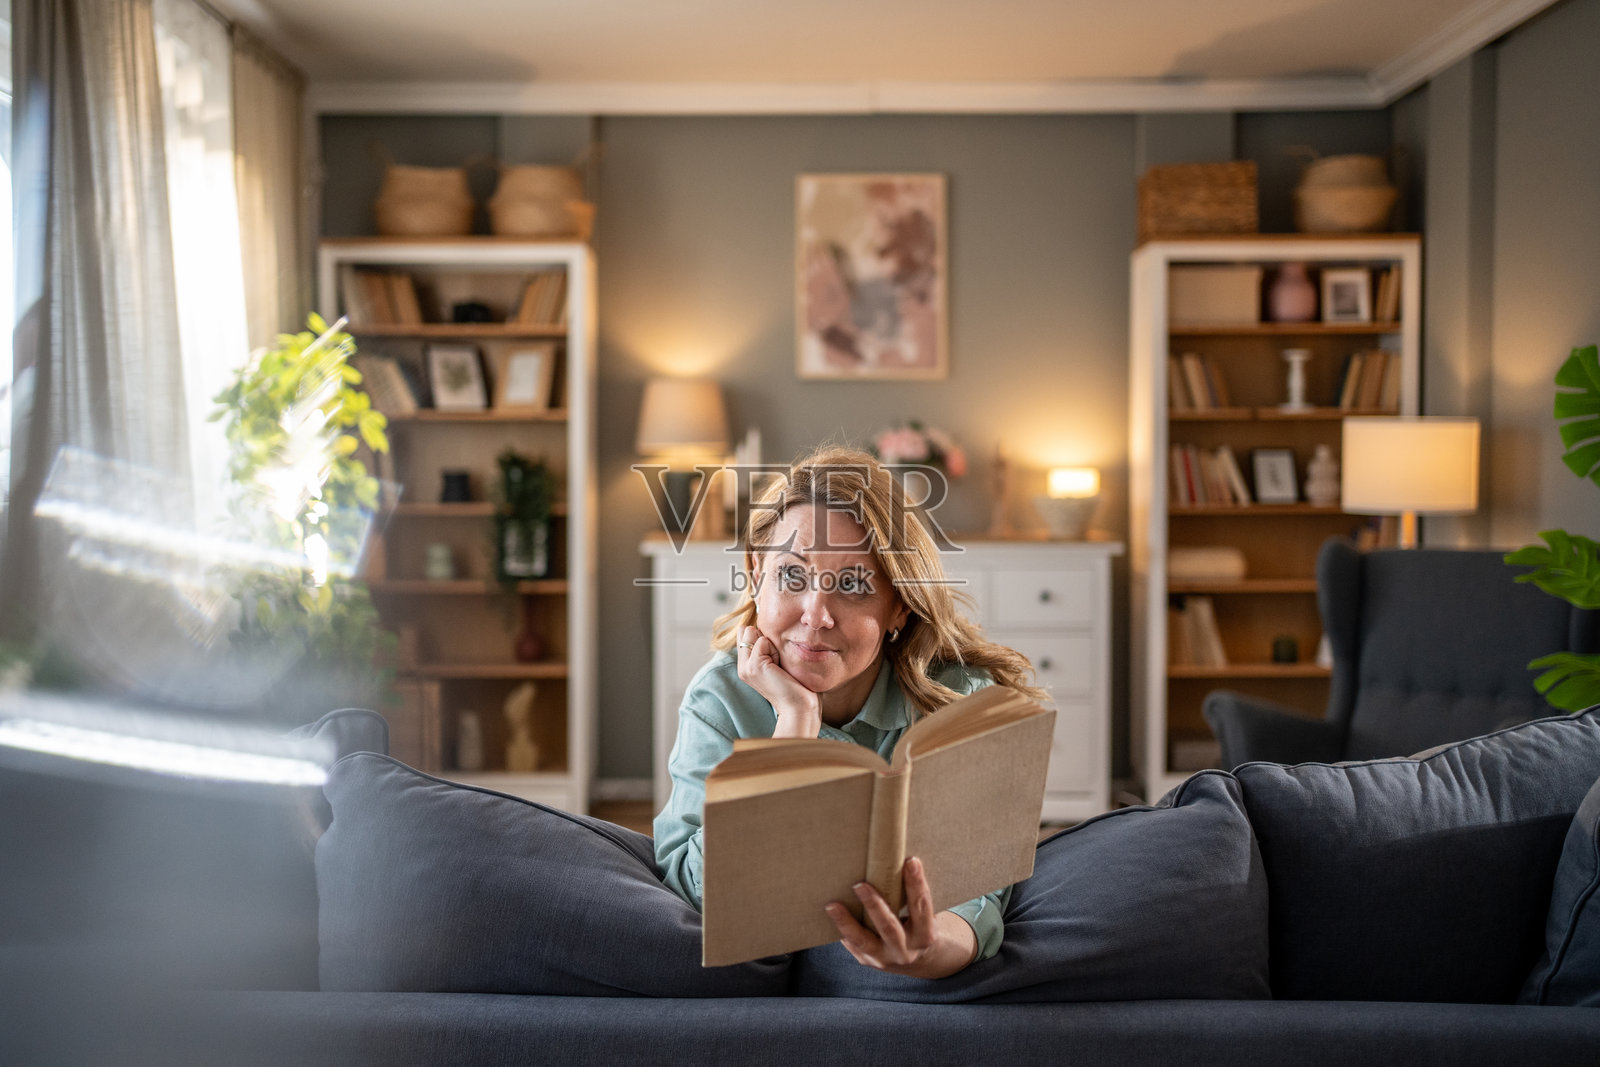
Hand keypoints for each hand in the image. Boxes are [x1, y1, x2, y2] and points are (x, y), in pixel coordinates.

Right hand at [735, 625, 819, 736]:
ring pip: (754, 633)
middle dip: (766, 639)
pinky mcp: (753, 666)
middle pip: (748, 630)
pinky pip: (762, 641)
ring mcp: (745, 667)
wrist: (800, 707)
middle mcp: (742, 666)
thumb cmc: (796, 684)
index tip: (776, 658)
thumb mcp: (778, 660)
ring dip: (772, 645)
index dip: (764, 637)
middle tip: (778, 662)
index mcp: (746, 665)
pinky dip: (775, 650)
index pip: (746, 633)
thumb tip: (758, 625)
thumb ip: (766, 646)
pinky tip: (780, 668)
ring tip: (780, 665)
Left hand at [824, 857, 979, 978]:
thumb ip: (911, 896)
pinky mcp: (868, 962)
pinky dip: (842, 931)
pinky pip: (853, 946)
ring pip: (864, 941)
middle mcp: (906, 950)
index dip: (916, 883)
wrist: (919, 961)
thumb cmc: (918, 926)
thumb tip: (892, 860)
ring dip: (847, 922)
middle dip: (874, 905)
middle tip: (859, 884)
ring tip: (832, 905)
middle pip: (889, 926)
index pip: (921, 906)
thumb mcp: (923, 916)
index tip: (911, 861)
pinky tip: (832, 916)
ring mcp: (886, 959)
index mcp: (925, 934)